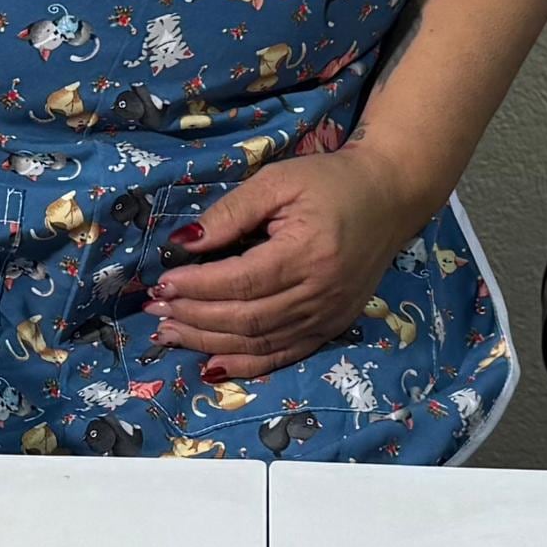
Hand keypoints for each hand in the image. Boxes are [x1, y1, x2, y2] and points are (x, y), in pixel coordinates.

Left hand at [144, 144, 429, 379]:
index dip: (197, 287)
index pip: (240, 281)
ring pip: (260, 343)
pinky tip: (211, 363)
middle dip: (194, 317)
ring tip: (170, 333)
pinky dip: (245, 365)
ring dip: (209, 342)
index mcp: (308, 252)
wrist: (391, 196)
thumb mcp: (278, 181)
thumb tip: (184, 243)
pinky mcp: (332, 327)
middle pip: (246, 319)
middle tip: (155, 310)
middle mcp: (320, 292)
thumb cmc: (331, 182)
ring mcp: (329, 316)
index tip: (162, 282)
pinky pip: (284, 355)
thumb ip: (231, 212)